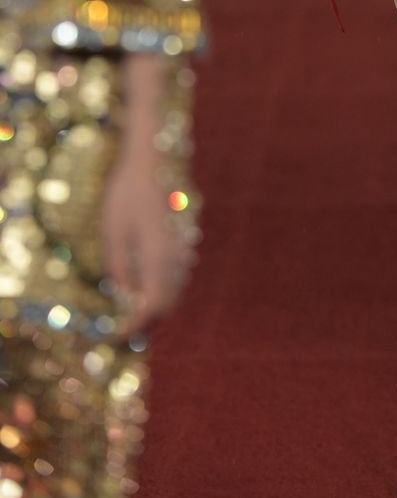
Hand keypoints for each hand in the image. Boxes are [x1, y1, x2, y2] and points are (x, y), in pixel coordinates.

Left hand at [100, 145, 193, 343]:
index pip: (152, 307)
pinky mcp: (182, 241)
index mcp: (159, 257)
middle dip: (144, 324)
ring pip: (173, 292)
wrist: (153, 160)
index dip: (134, 327)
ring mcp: (183, 249)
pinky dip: (158, 291)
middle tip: (118, 331)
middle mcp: (177, 257)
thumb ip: (119, 270)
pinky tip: (139, 289)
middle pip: (167, 304)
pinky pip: (174, 277)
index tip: (113, 337)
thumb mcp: (113, 233)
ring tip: (125, 315)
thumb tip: (122, 299)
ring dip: (152, 309)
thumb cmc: (127, 193)